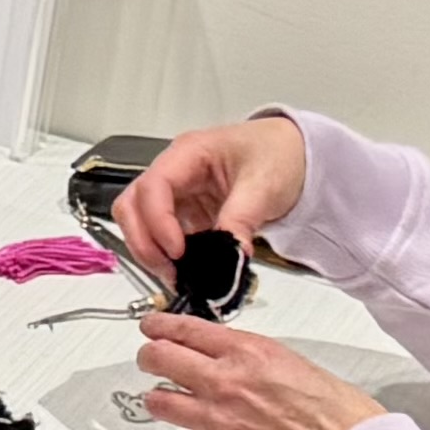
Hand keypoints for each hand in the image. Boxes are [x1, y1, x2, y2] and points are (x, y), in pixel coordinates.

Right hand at [117, 115, 305, 270]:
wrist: (297, 156)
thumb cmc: (279, 153)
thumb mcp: (264, 184)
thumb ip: (241, 219)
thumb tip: (229, 255)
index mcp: (189, 152)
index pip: (153, 186)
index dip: (158, 222)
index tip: (177, 251)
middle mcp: (175, 172)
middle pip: (131, 205)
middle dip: (142, 241)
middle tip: (168, 270)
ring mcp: (178, 193)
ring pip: (139, 223)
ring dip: (150, 251)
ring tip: (177, 276)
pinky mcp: (187, 214)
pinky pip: (163, 237)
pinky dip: (168, 257)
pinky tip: (187, 272)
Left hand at [136, 314, 383, 429]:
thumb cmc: (340, 417)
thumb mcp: (297, 365)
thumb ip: (255, 362)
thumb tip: (234, 364)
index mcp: (249, 352)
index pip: (185, 329)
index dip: (160, 327)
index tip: (151, 328)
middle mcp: (225, 382)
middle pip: (158, 359)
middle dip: (150, 357)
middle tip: (152, 360)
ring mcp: (217, 421)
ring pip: (158, 403)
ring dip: (162, 401)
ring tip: (171, 403)